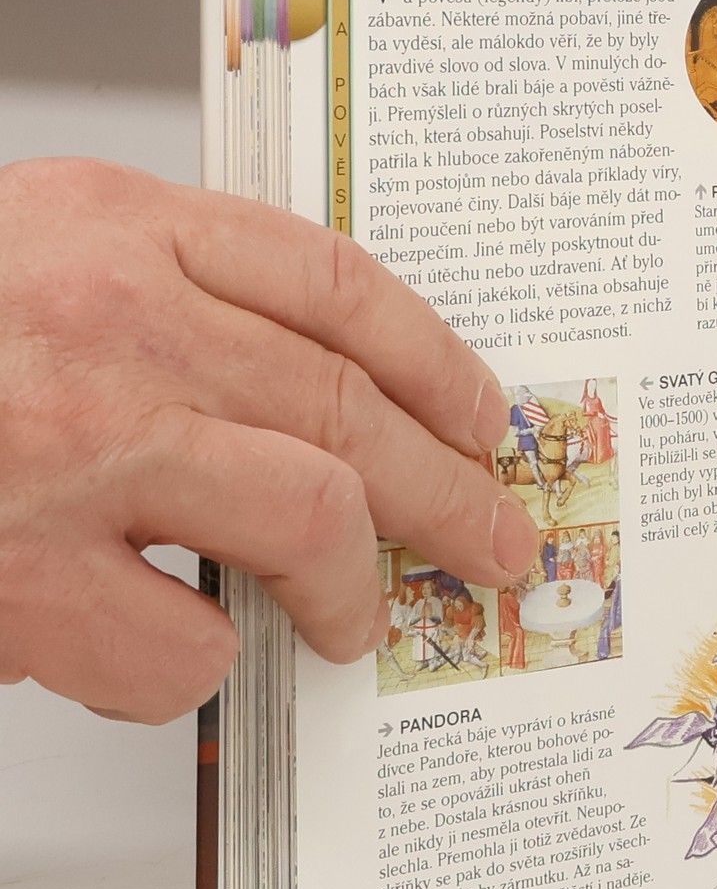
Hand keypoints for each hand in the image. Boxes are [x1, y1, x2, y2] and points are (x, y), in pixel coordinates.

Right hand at [0, 159, 537, 722]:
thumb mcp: (21, 258)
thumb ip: (159, 291)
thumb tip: (318, 392)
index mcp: (104, 221)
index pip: (338, 285)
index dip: (439, 362)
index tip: (485, 418)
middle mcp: (102, 319)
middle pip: (352, 408)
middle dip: (451, 493)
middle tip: (496, 541)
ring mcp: (64, 447)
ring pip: (310, 516)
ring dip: (354, 585)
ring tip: (355, 620)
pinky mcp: (19, 578)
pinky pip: (186, 642)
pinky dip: (194, 666)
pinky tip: (161, 652)